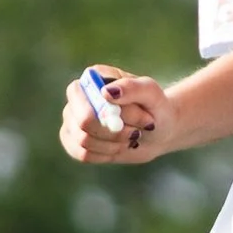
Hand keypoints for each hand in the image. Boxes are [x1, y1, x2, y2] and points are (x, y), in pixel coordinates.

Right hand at [59, 67, 173, 163]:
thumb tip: (106, 93)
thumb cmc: (155, 108)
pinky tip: (118, 146)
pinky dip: (106, 154)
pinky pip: (83, 154)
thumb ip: (132, 88)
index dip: (103, 111)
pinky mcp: (75, 142)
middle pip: (82, 122)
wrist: (159, 131)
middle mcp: (78, 98)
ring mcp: (73, 120)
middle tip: (136, 132)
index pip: (79, 94)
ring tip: (130, 137)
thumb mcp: (152, 95)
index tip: (130, 118)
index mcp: (92, 78)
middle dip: (114, 132)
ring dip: (114, 143)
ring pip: (83, 140)